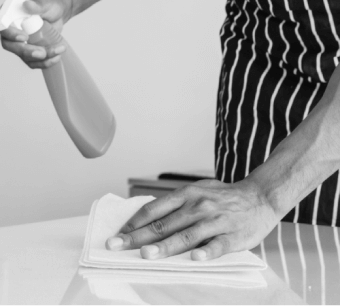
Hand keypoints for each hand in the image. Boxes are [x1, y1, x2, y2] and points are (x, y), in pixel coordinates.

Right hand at [0, 0, 71, 68]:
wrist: (59, 12)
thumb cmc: (49, 3)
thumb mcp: (46, 1)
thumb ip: (37, 4)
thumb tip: (27, 5)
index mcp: (10, 14)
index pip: (2, 26)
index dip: (10, 34)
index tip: (24, 37)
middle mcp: (11, 29)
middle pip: (10, 45)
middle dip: (26, 51)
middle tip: (42, 53)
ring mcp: (19, 42)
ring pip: (23, 55)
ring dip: (40, 58)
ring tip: (58, 50)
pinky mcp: (28, 50)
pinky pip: (32, 61)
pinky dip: (45, 62)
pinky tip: (56, 57)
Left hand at [106, 177, 278, 260]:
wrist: (261, 196)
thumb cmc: (225, 197)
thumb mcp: (199, 191)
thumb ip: (177, 204)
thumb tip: (149, 218)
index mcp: (188, 194)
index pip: (155, 209)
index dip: (135, 223)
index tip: (118, 235)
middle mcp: (199, 205)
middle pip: (165, 223)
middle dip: (139, 237)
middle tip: (118, 247)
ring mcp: (215, 220)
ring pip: (186, 235)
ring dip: (165, 246)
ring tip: (146, 255)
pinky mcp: (233, 235)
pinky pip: (217, 245)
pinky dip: (206, 252)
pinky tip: (195, 259)